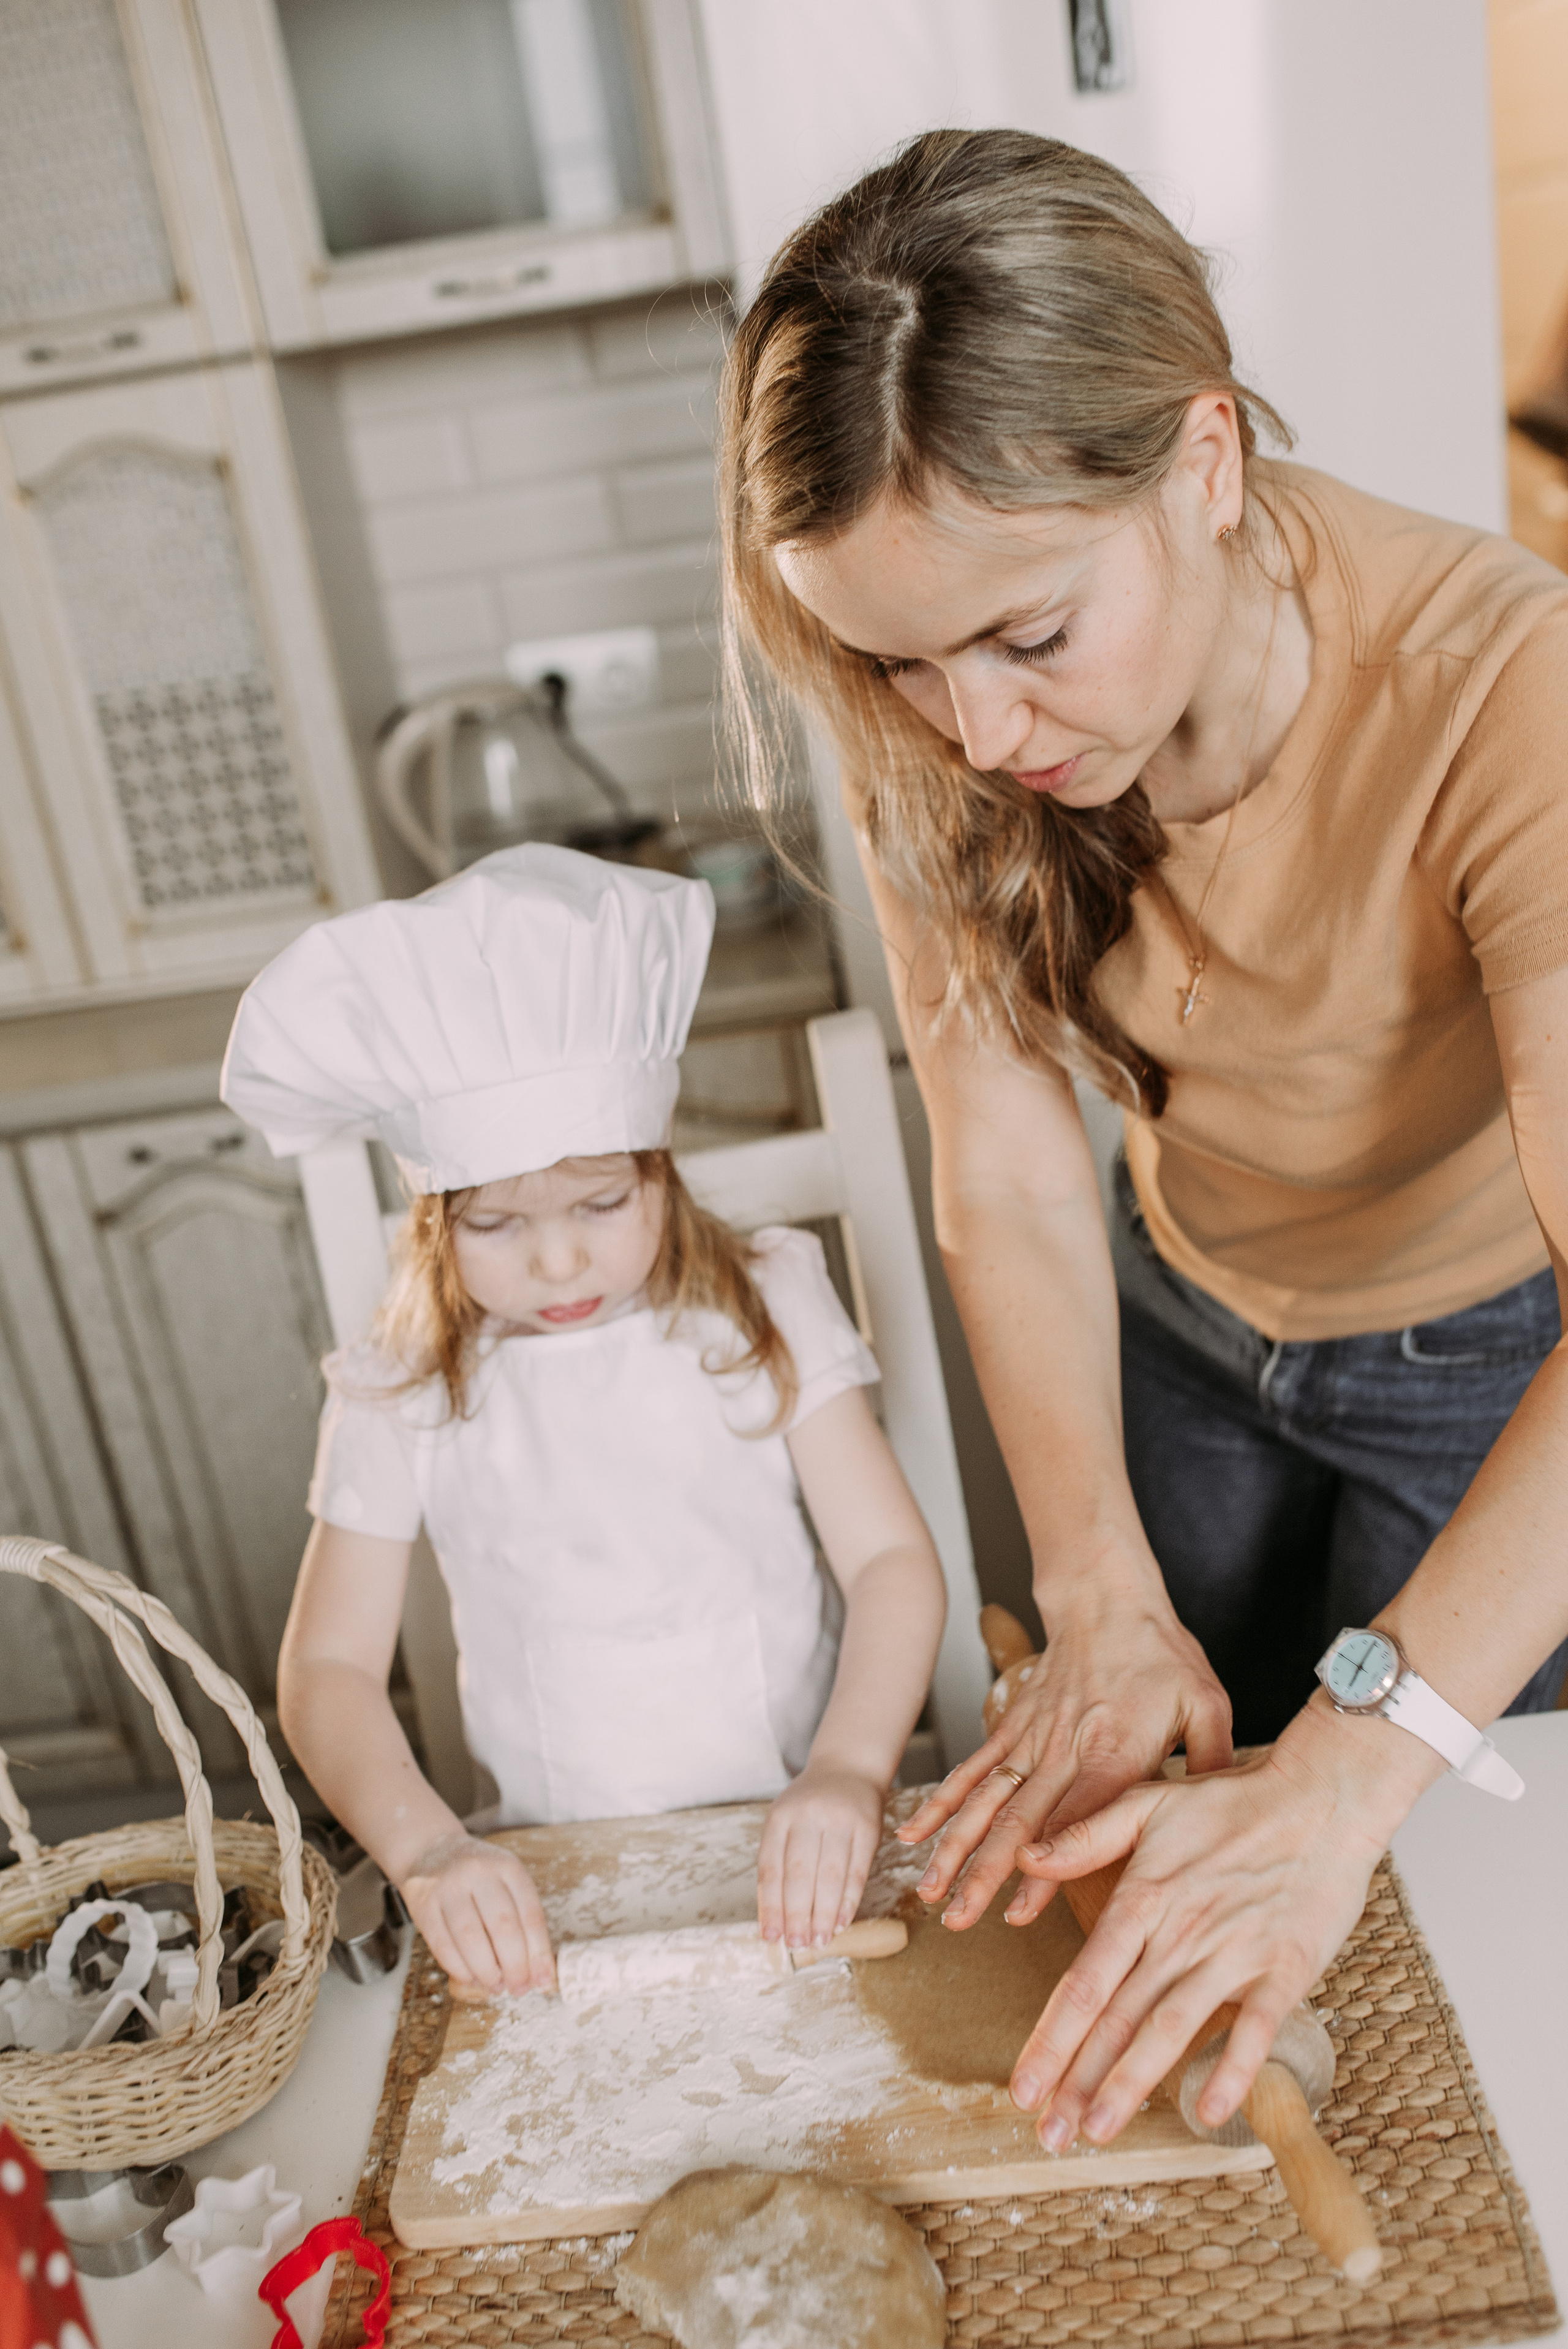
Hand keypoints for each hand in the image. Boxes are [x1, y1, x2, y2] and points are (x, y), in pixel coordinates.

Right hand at [398, 1832, 554, 1996]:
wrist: (431, 1852)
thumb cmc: (478, 1877)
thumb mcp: (506, 1882)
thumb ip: (522, 1920)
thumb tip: (539, 1972)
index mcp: (508, 1867)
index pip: (531, 1914)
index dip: (539, 1952)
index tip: (543, 1980)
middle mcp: (479, 1872)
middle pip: (503, 1927)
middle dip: (515, 1966)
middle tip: (519, 1988)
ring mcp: (448, 1886)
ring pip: (471, 1938)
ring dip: (487, 1971)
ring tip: (496, 1986)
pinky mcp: (423, 1904)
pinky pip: (442, 1944)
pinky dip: (460, 1969)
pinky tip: (472, 1978)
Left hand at [757, 1762, 885, 1948]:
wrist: (848, 1767)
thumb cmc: (810, 1805)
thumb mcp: (785, 1820)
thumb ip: (778, 1861)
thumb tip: (774, 1918)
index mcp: (780, 1816)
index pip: (771, 1867)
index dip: (770, 1906)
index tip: (771, 1936)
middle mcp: (808, 1815)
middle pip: (799, 1874)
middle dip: (796, 1914)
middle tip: (797, 1944)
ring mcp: (840, 1819)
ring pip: (829, 1876)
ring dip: (823, 1914)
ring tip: (818, 1940)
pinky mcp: (868, 1827)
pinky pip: (857, 1871)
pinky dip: (848, 1901)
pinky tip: (841, 1922)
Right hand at [898, 1584, 1232, 1930]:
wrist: (1107, 1600)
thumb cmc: (1161, 1654)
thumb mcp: (1206, 1705)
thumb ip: (1212, 1765)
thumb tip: (1222, 1825)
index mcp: (1112, 1752)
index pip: (1075, 1820)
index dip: (1046, 1869)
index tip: (1019, 1910)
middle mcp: (1063, 1750)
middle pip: (1017, 1819)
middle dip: (985, 1873)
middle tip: (962, 1918)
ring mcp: (1031, 1739)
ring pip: (986, 1800)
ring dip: (956, 1846)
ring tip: (932, 1891)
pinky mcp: (1014, 1728)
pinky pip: (973, 1769)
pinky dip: (942, 1802)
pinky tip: (914, 1835)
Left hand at [1005, 1700, 1442, 2147]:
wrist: (1322, 1797)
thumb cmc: (1234, 1803)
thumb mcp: (1148, 1802)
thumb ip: (1086, 1835)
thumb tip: (1026, 1857)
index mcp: (1144, 1897)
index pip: (1086, 1980)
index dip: (1052, 2036)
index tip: (1022, 2085)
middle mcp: (1181, 1933)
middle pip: (1119, 2017)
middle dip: (1077, 2079)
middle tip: (1048, 2134)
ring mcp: (1233, 1954)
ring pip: (1172, 2028)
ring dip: (1132, 2083)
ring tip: (1097, 2130)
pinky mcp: (1284, 1969)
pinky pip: (1254, 2029)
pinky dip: (1232, 2070)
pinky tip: (1209, 2113)